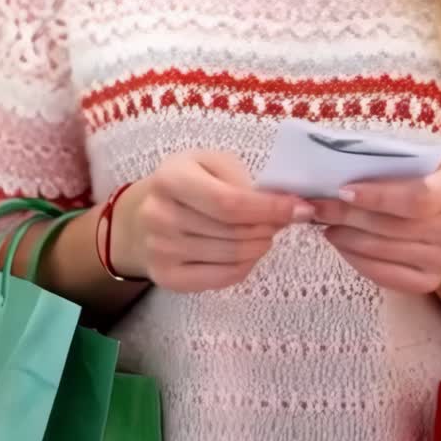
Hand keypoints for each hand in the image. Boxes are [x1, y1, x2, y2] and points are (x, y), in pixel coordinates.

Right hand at [113, 151, 314, 292]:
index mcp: (171, 179)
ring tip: (267, 232)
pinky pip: (221, 278)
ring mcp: (160, 250)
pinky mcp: (166, 277)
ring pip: (231, 257)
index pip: (229, 202)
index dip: (269, 208)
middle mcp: (160, 216)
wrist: (141, 214)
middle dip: (269, 226)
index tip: (299, 208)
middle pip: (233, 232)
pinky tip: (251, 251)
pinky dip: (246, 266)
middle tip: (285, 219)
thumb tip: (282, 203)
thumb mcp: (210, 162)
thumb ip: (241, 178)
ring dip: (260, 245)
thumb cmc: (187, 181)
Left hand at [313, 161, 440, 294]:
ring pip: (389, 252)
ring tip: (325, 224)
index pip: (419, 197)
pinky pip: (389, 277)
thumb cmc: (426, 177)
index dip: (379, 196)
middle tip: (319, 206)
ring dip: (349, 238)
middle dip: (351, 216)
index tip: (343, 189)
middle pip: (398, 227)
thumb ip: (389, 158)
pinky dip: (359, 261)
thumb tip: (338, 161)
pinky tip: (342, 244)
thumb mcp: (419, 158)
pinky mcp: (432, 282)